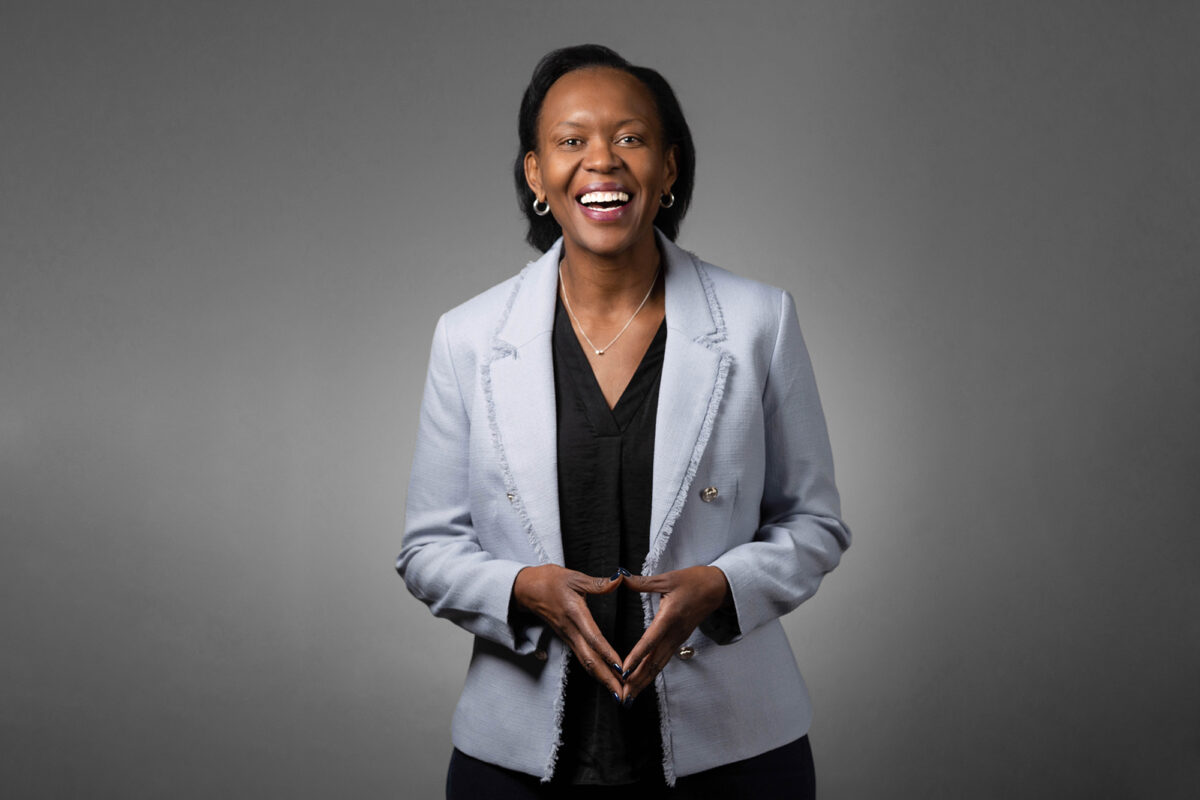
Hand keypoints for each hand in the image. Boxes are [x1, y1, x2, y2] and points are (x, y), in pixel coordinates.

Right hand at [512, 564, 625, 697]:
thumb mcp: (575, 577)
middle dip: (607, 679)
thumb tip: (620, 579)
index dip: (607, 654)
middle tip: (624, 695)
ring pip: (586, 663)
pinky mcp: (567, 639)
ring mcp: (568, 637)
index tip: (620, 668)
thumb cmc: (550, 581)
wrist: (526, 589)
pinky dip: (595, 671)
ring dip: (602, 679)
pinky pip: (582, 659)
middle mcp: (571, 630)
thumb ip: (598, 583)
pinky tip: (605, 680)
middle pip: (590, 659)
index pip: (593, 638)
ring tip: (618, 694)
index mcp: (575, 614)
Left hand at [619, 566, 729, 702]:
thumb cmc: (693, 581)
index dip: (636, 656)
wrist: (717, 589)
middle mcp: (674, 633)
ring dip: (644, 680)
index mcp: (670, 617)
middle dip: (638, 679)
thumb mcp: (667, 578)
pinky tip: (642, 681)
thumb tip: (619, 578)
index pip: (650, 640)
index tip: (624, 671)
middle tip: (624, 695)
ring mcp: (678, 638)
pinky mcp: (679, 640)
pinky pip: (663, 660)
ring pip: (659, 664)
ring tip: (630, 695)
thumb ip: (641, 582)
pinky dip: (651, 672)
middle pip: (654, 661)